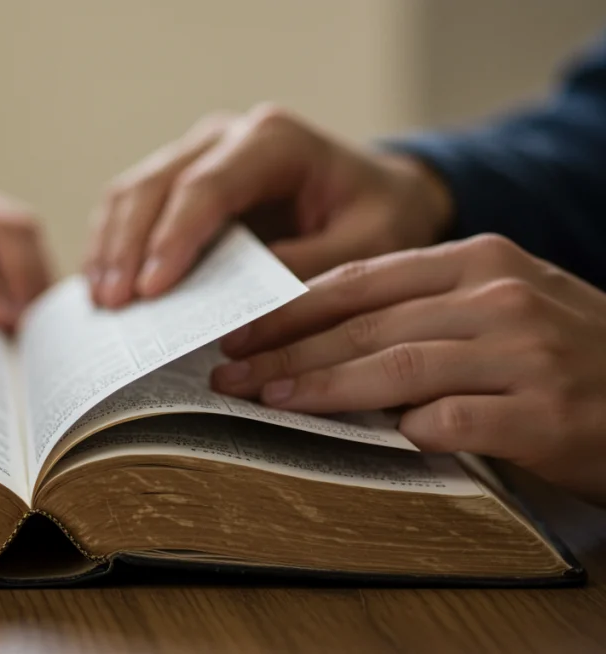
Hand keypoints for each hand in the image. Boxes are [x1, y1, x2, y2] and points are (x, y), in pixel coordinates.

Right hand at [85, 104, 453, 306]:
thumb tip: (247, 309)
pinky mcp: (181, 178)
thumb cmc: (380, 217)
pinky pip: (132, 205)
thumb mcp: (370, 246)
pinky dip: (113, 244)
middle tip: (113, 305)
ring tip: (102, 303)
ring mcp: (198, 152)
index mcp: (275, 141)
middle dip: (127, 247)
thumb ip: (313, 269)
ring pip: (133, 191)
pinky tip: (103, 284)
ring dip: (111, 247)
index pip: (206, 187)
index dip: (171, 238)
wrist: (381, 195)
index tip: (151, 290)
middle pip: (155, 186)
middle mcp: (227, 136)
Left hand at [210, 235, 605, 503]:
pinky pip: (448, 420)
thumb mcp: (501, 305)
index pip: (360, 282)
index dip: (290, 310)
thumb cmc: (570, 353)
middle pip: (363, 324)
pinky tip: (371, 438)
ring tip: (269, 401)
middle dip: (285, 351)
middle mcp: (497, 295)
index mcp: (479, 260)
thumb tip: (320, 335)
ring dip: (321, 387)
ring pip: (395, 366)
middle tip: (230, 374)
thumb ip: (424, 309)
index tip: (239, 332)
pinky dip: (403, 430)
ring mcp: (522, 350)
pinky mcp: (541, 410)